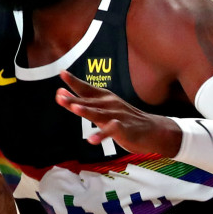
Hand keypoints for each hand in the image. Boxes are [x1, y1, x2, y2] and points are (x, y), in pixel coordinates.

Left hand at [55, 70, 182, 156]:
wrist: (153, 130)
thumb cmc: (123, 118)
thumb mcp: (103, 108)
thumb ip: (82, 103)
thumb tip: (59, 94)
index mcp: (104, 98)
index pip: (87, 89)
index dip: (74, 81)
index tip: (62, 73)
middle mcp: (110, 105)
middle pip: (89, 102)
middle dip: (74, 100)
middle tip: (59, 96)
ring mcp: (118, 116)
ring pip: (99, 114)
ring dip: (87, 111)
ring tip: (74, 110)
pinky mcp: (125, 130)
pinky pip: (112, 131)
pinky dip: (102, 135)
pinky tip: (92, 140)